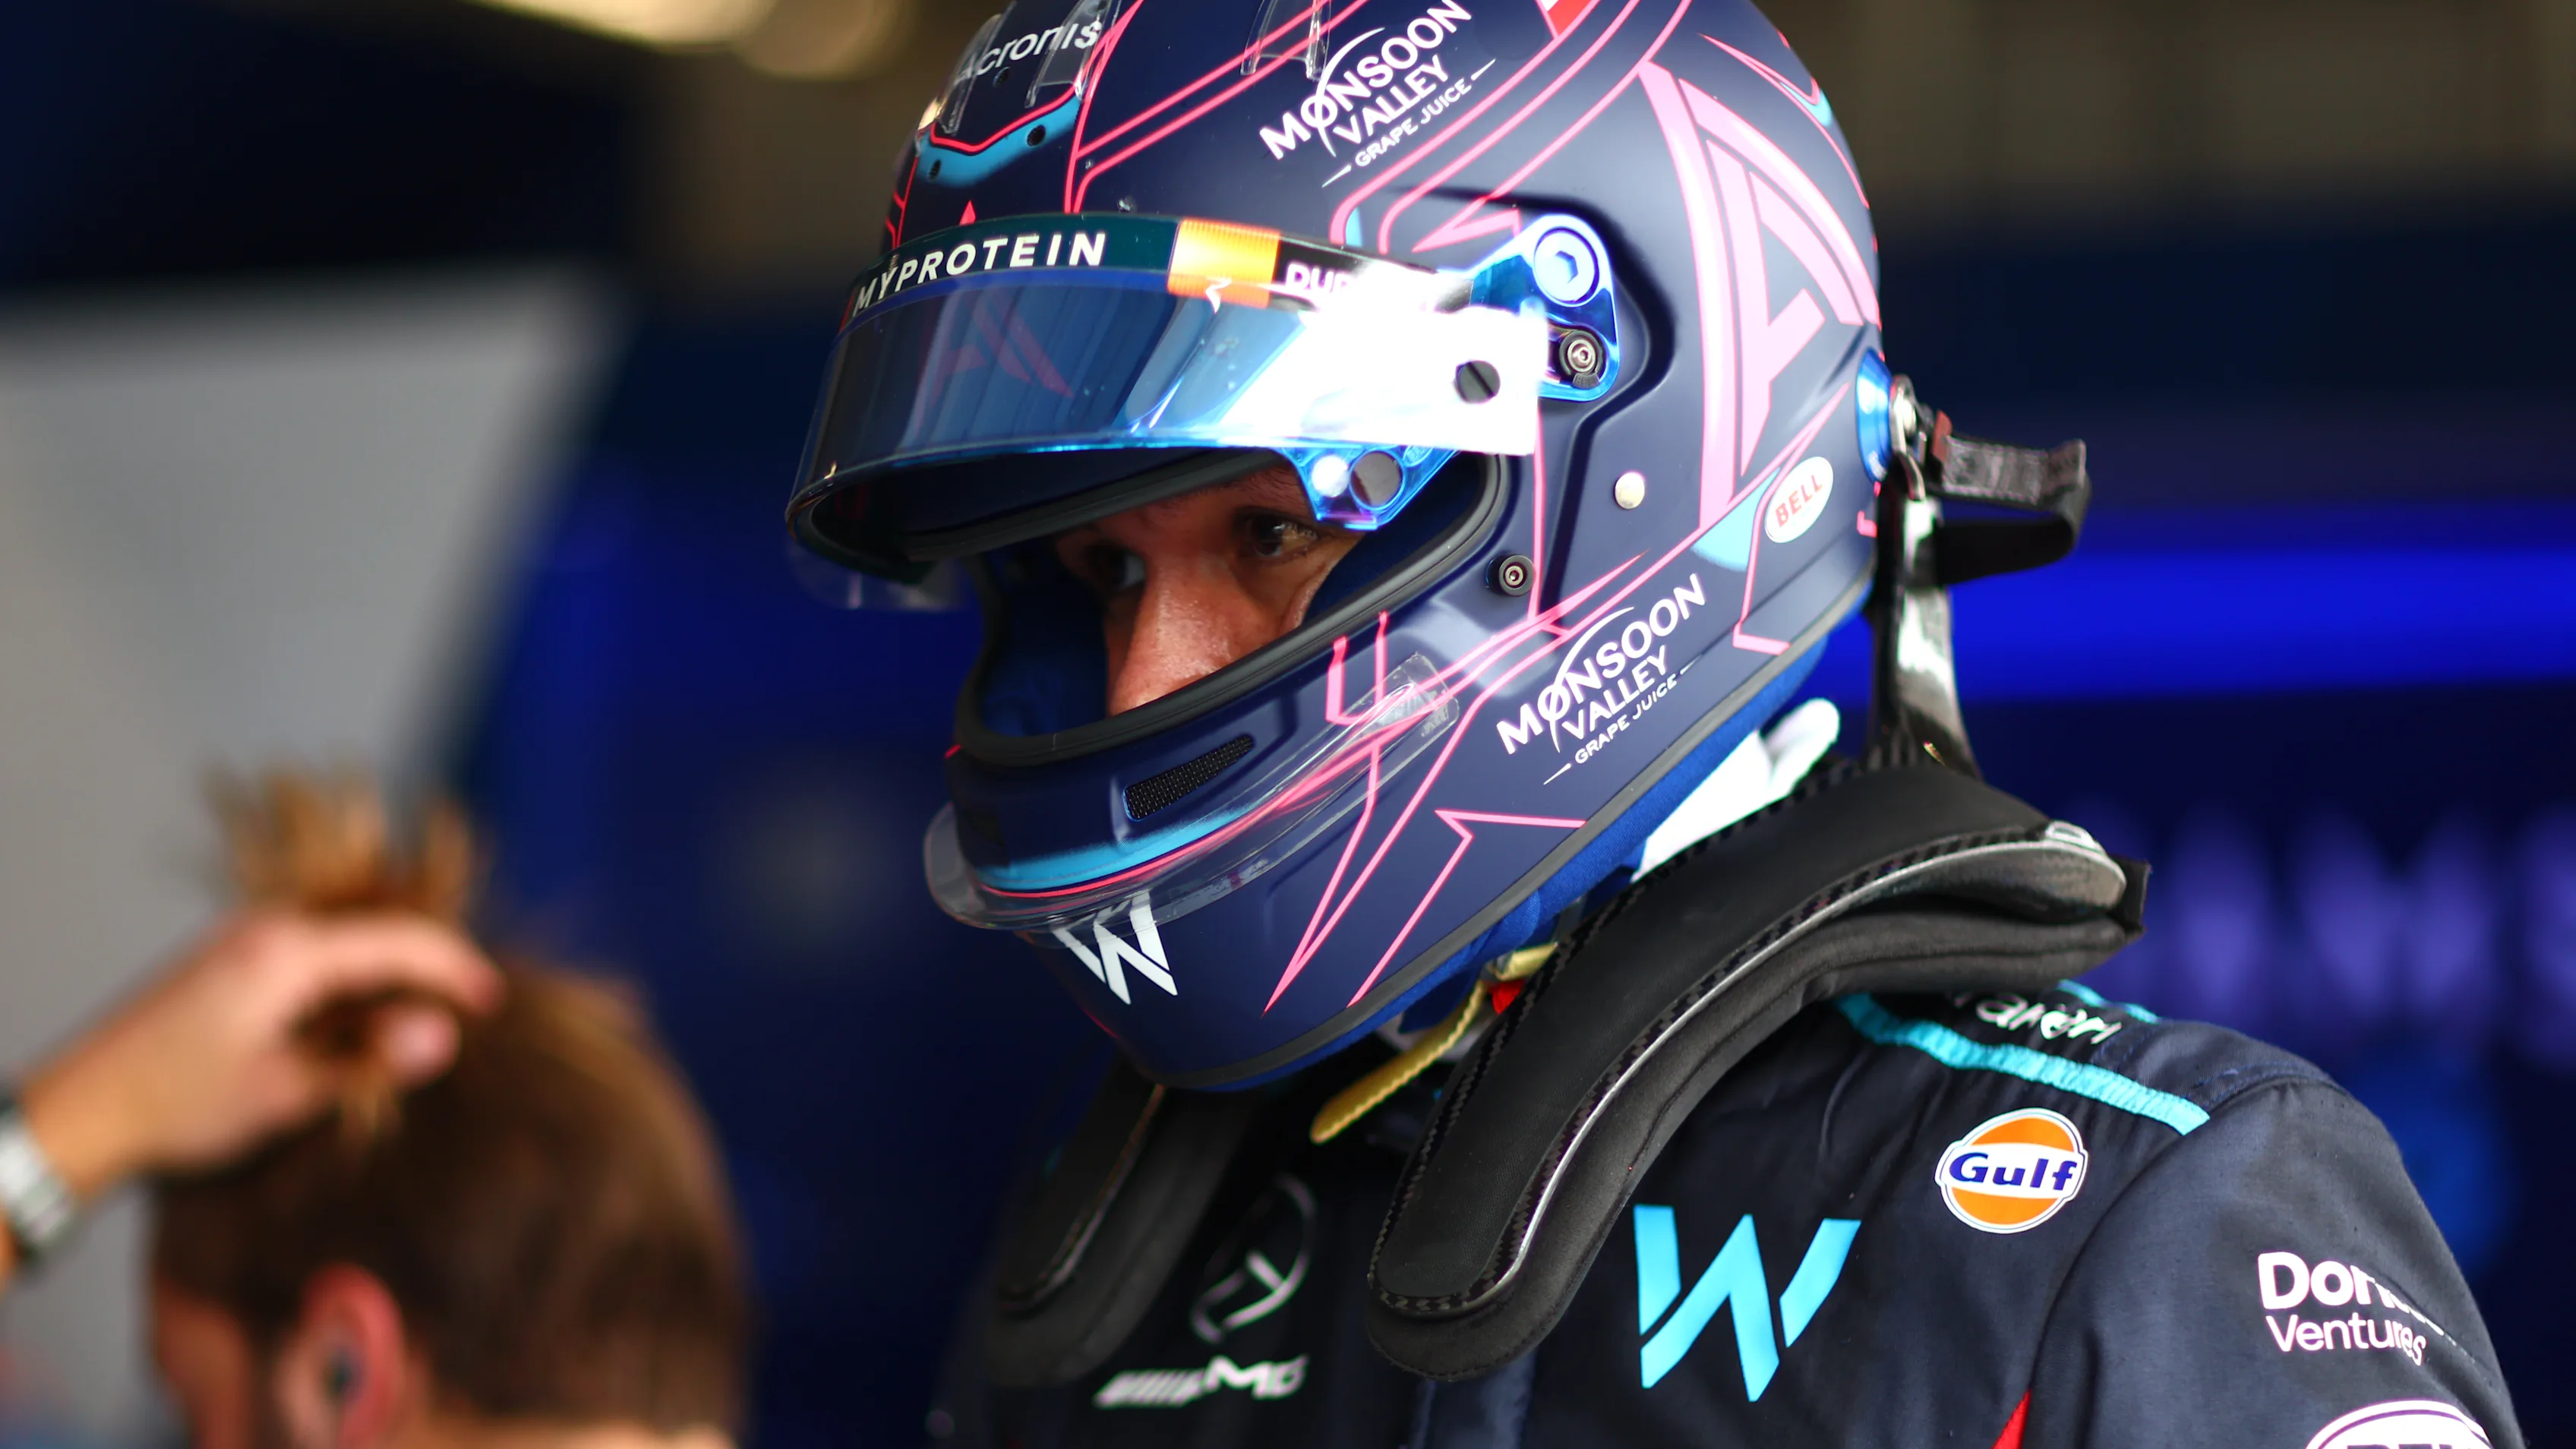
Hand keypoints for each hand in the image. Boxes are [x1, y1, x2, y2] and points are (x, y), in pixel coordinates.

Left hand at [17, 912, 500, 1199]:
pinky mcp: (232, 959)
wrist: (83, 1110)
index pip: (398, 940)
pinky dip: (349, 987)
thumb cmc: (179, 1106)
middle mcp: (266, 929)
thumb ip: (367, 1061)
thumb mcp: (284, 1092)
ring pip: (345, 944)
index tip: (492, 1002)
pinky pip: (315, 956)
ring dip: (386, 981)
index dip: (454, 968)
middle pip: (375, 932)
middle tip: (463, 1019)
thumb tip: (443, 1035)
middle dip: (425, 971)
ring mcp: (245, 939)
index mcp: (285, 952)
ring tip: (414, 1032)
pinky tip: (357, 1031)